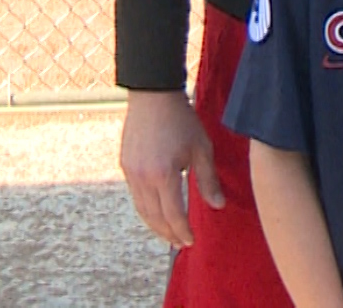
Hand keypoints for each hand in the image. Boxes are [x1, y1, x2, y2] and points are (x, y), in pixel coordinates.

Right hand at [120, 89, 223, 246]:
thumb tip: (217, 206)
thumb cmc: (182, 121)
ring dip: (155, 225)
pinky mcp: (125, 166)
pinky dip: (147, 209)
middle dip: (168, 233)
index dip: (182, 231)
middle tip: (181, 244)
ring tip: (169, 234)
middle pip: (154, 217)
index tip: (191, 241)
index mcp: (163, 175)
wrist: (153, 97)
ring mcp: (131, 173)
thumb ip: (207, 180)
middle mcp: (142, 178)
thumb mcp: (201, 149)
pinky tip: (157, 212)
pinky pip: (136, 196)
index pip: (172, 214)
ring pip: (141, 209)